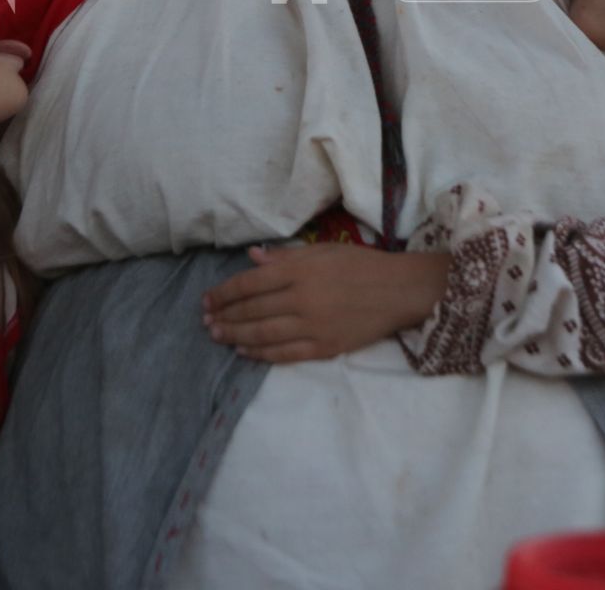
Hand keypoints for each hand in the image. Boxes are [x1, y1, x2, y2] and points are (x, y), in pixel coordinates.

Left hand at [201, 244, 450, 363]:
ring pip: (262, 335)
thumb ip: (285, 257)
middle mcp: (302, 299)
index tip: (208, 299)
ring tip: (217, 336)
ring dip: (235, 336)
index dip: (224, 293)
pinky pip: (285, 354)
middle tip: (205, 320)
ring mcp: (313, 326)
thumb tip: (252, 257)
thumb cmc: (361, 264)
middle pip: (251, 311)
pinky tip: (245, 352)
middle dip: (224, 316)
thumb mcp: (323, 251)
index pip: (249, 283)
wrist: (399, 291)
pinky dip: (261, 354)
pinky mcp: (324, 347)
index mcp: (300, 271)